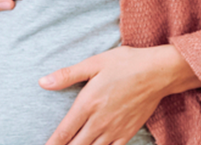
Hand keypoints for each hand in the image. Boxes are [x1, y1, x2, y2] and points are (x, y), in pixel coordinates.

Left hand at [39, 45, 200, 144]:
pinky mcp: (128, 133)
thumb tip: (42, 82)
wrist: (157, 72)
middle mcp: (100, 121)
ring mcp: (115, 129)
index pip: (64, 132)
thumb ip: (67, 75)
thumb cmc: (125, 64)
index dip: (52, 143)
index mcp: (88, 104)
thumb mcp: (93, 63)